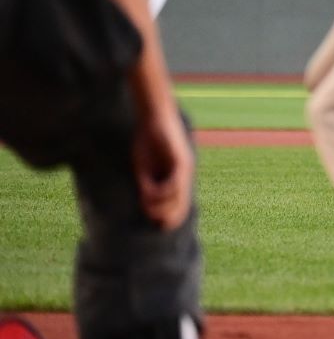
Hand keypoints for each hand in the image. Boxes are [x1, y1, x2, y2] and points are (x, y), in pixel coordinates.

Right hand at [131, 106, 193, 230]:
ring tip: (144, 198)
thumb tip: (148, 207)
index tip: (148, 218)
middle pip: (180, 211)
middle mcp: (185, 178)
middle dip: (162, 218)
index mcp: (176, 181)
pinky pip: (174, 184)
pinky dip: (160, 192)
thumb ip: (148, 186)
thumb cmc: (147, 142)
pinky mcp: (182, 161)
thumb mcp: (145, 169)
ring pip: (177, 200)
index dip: (164, 220)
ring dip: (158, 205)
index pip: (178, 210)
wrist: (155, 118)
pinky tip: (147, 190)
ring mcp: (185, 170)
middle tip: (146, 211)